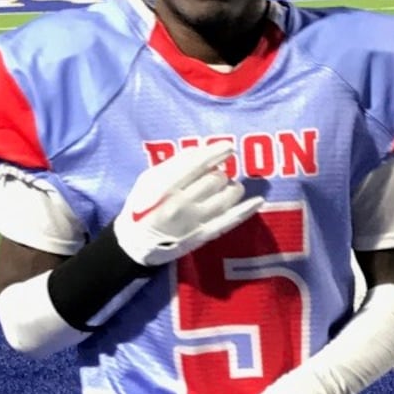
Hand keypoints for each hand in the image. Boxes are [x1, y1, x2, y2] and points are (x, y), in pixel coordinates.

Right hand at [113, 143, 263, 267]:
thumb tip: (200, 150)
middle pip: (215, 179)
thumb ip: (173, 165)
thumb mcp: (147, 180)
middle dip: (220, 174)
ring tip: (228, 187)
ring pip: (227, 197)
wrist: (135, 245)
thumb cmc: (140, 207)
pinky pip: (230, 221)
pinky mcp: (203, 235)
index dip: (216, 153)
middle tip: (216, 176)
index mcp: (165, 187)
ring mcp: (195, 221)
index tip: (229, 147)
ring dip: (232, 187)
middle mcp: (182, 203)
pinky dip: (246, 210)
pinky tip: (258, 200)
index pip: (197, 164)